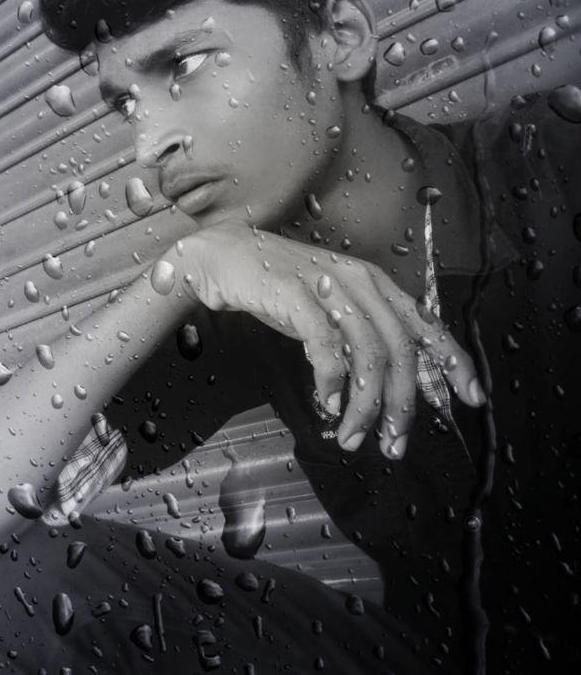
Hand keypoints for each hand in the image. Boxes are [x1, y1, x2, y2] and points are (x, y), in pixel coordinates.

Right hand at [151, 221, 484, 457]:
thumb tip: (391, 383)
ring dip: (365, 406)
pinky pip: (326, 346)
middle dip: (402, 405)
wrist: (227, 257)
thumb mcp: (333, 307)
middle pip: (400, 350)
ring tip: (354, 437)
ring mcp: (329, 286)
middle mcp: (360, 283)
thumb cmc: (282, 287)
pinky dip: (332, 381)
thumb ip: (362, 336)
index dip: (453, 361)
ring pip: (367, 355)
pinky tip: (329, 405)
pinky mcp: (296, 295)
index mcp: (376, 284)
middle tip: (393, 444)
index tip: (473, 397)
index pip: (426, 324)